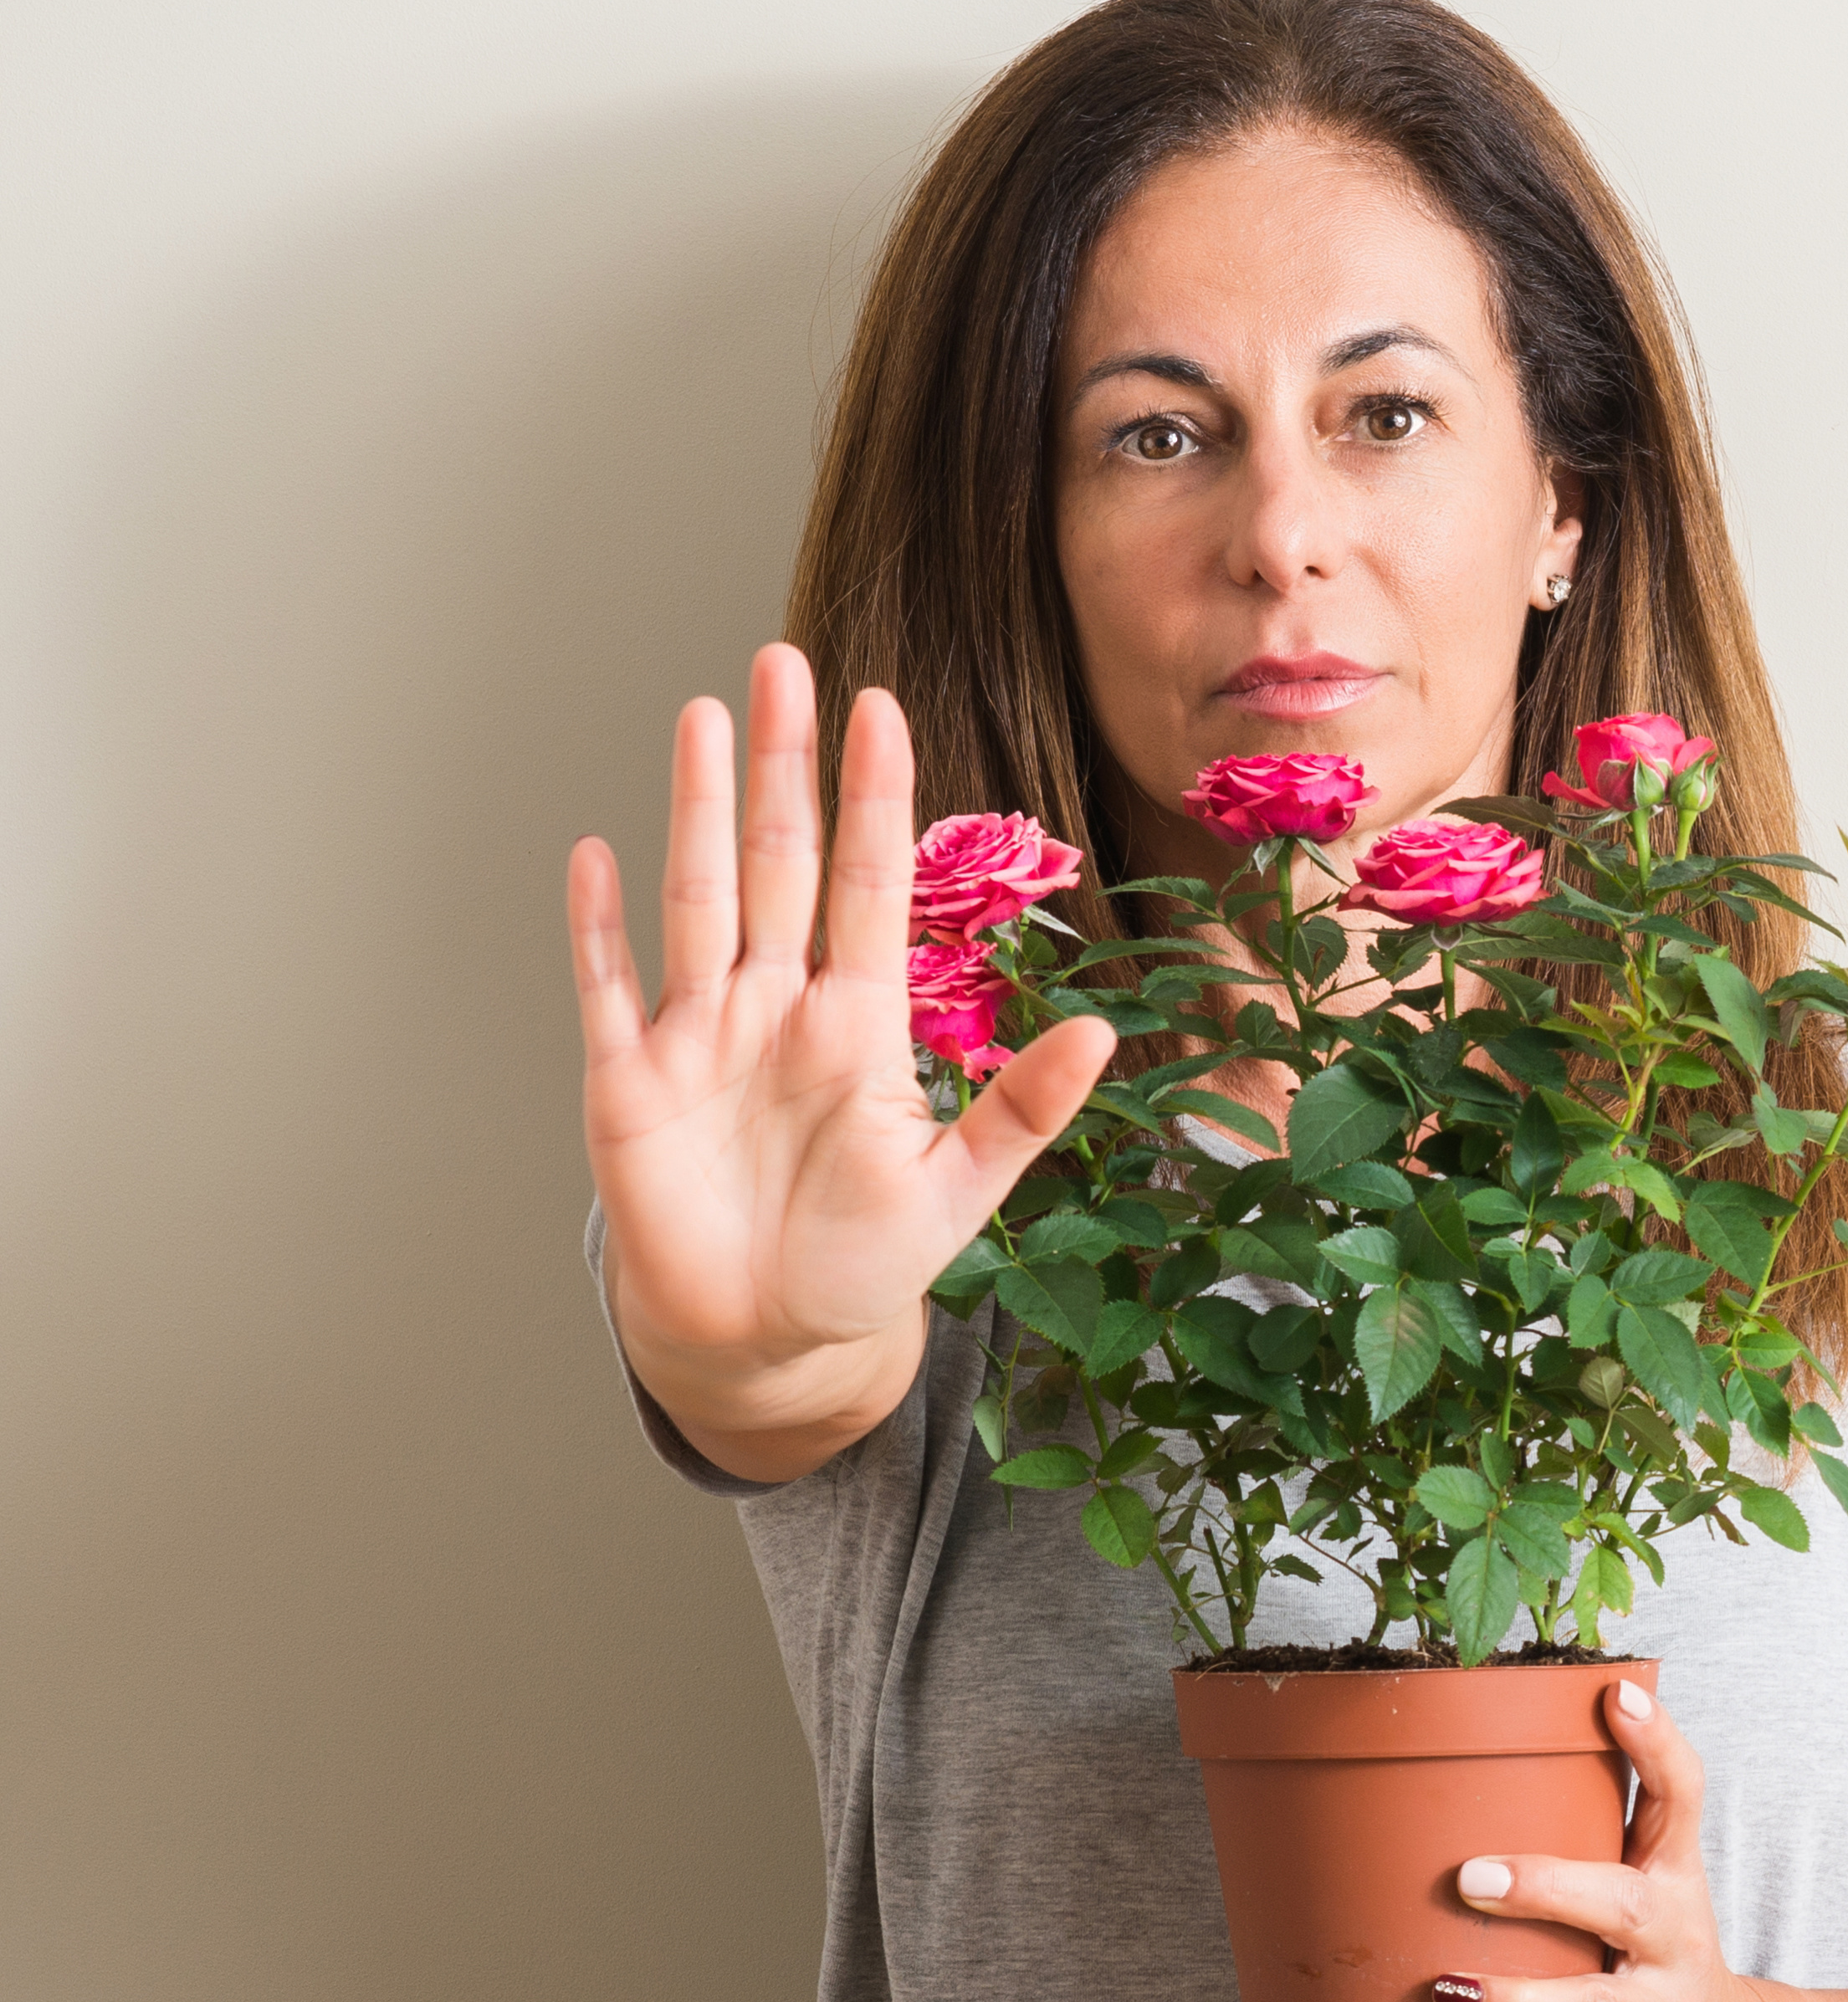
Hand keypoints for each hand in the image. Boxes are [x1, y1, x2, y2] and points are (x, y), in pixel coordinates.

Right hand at [566, 644, 1113, 1473]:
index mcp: (860, 1023)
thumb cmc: (861, 1265)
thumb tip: (1099, 1034)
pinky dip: (598, 926)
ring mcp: (701, 1037)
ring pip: (699, 896)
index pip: (870, 881)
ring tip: (704, 714)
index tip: (878, 706)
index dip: (873, 796)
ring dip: (696, 807)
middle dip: (781, 764)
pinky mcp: (630, 1083)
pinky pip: (610, 987)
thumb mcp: (959, 1192)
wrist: (769, 1339)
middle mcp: (778, 1008)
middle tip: (785, 662)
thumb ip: (1022, 1111)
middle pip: (780, 860)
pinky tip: (595, 853)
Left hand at [1392, 1680, 1818, 2001]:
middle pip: (1628, 1909)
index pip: (1682, 1799)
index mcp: (1677, 1879)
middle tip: (1471, 1878)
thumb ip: (1593, 1827)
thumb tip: (1489, 1744)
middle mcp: (1675, 1945)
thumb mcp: (1648, 1886)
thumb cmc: (1654, 1960)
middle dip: (1548, 1891)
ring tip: (1441, 1985)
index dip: (1657, 1745)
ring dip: (1506, 2001)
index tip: (1616, 1695)